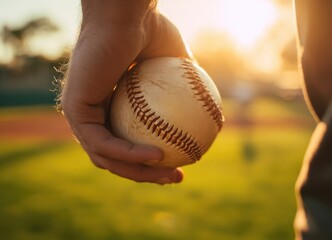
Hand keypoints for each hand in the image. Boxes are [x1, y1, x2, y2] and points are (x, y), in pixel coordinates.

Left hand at [59, 0, 189, 183]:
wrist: (126, 12)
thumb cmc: (151, 30)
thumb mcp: (180, 66)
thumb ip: (191, 90)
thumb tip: (215, 115)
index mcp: (112, 104)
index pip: (128, 142)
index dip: (152, 162)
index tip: (180, 165)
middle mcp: (93, 111)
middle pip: (116, 157)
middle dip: (148, 174)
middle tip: (177, 177)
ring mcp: (80, 112)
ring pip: (107, 157)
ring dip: (140, 172)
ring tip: (171, 175)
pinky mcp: (75, 109)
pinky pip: (103, 143)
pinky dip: (130, 154)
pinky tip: (157, 157)